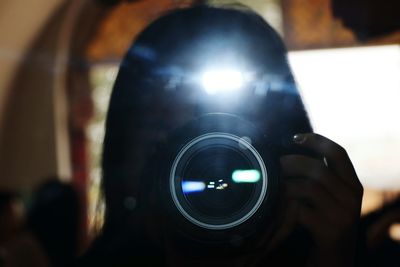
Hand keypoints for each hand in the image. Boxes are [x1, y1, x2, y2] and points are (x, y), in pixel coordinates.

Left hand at [280, 133, 362, 266]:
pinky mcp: (331, 231)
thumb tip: (290, 155)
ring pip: (308, 187)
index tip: (295, 137)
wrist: (334, 258)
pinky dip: (285, 207)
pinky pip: (301, 210)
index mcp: (352, 184)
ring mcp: (343, 214)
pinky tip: (276, 208)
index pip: (338, 153)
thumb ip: (319, 178)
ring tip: (270, 187)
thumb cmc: (325, 222)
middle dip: (290, 163)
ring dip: (284, 186)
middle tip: (272, 166)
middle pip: (318, 168)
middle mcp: (353, 197)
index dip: (317, 141)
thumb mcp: (329, 198)